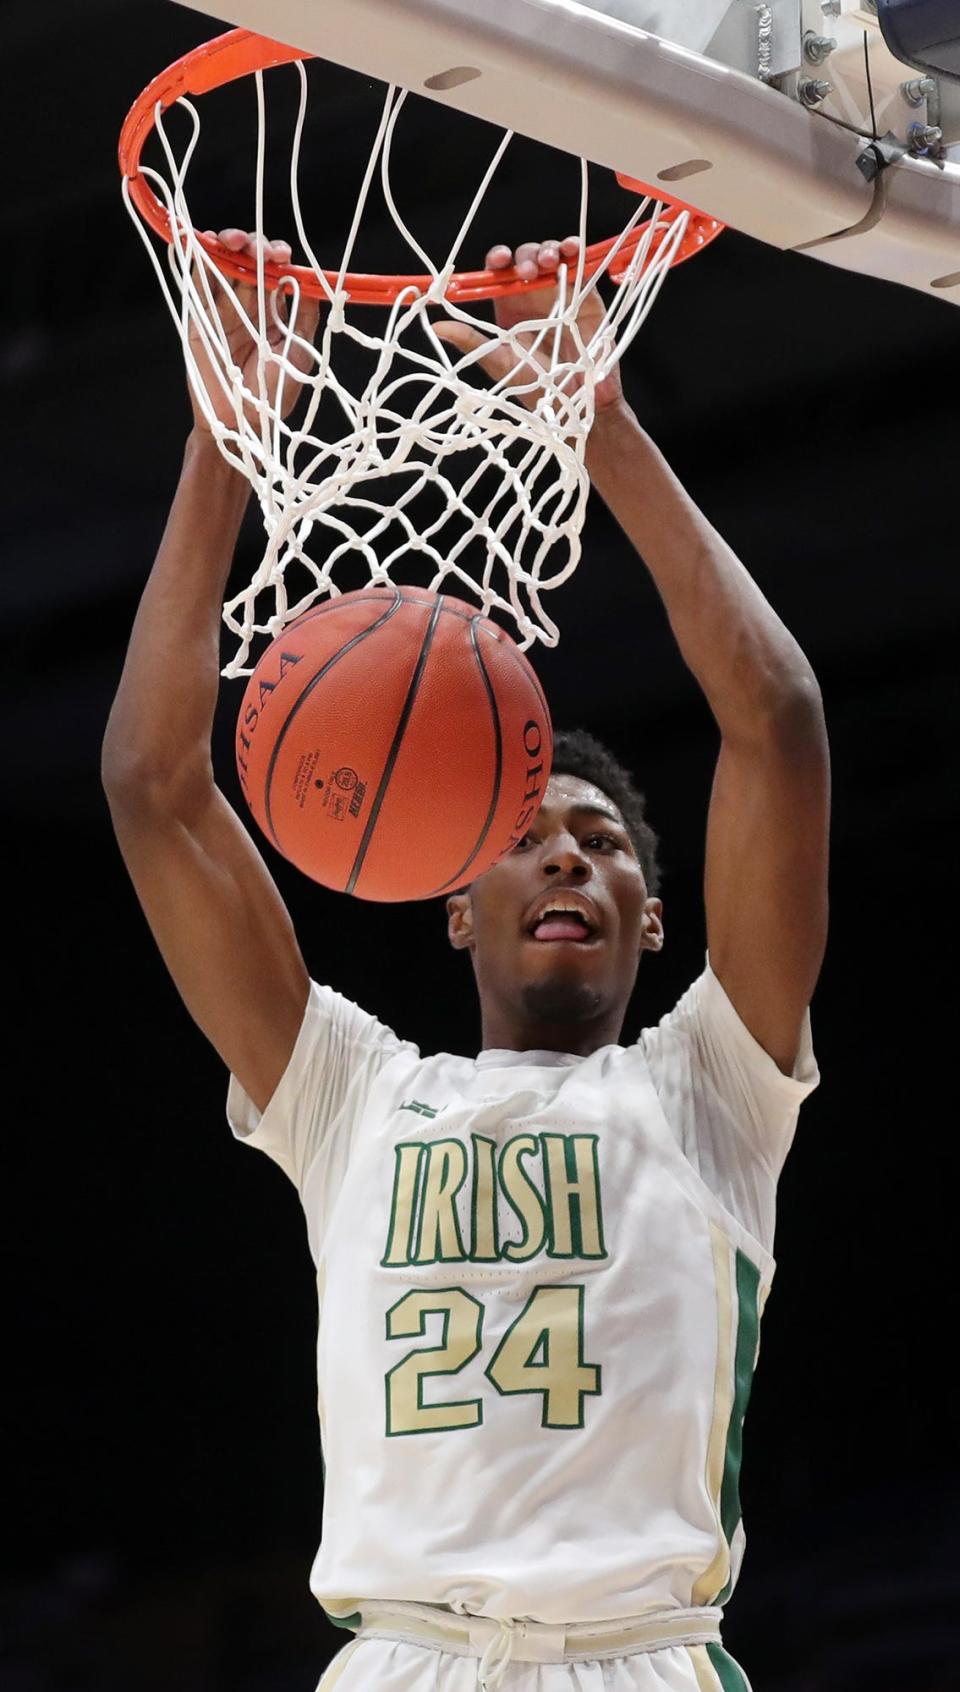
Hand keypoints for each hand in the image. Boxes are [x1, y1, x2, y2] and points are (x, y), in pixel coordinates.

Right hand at [187, 228, 320, 436]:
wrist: (243, 423)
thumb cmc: (275, 394)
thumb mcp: (300, 353)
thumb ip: (306, 317)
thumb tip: (315, 282)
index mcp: (273, 311)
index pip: (274, 272)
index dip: (277, 257)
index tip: (282, 256)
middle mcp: (248, 305)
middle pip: (249, 262)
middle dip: (254, 247)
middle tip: (259, 249)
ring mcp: (222, 309)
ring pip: (223, 266)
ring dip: (227, 245)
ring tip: (233, 240)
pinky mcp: (199, 318)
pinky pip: (197, 283)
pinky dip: (196, 259)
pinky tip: (198, 241)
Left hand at [434, 237, 624, 418]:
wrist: (573, 400)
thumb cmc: (534, 383)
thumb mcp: (498, 361)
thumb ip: (471, 341)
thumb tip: (436, 327)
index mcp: (510, 305)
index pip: (501, 272)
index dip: (499, 259)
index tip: (500, 260)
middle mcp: (533, 294)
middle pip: (526, 258)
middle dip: (526, 255)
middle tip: (528, 270)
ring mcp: (559, 292)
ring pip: (551, 257)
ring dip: (548, 250)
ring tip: (549, 262)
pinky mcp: (584, 295)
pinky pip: (579, 267)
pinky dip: (575, 253)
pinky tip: (571, 250)